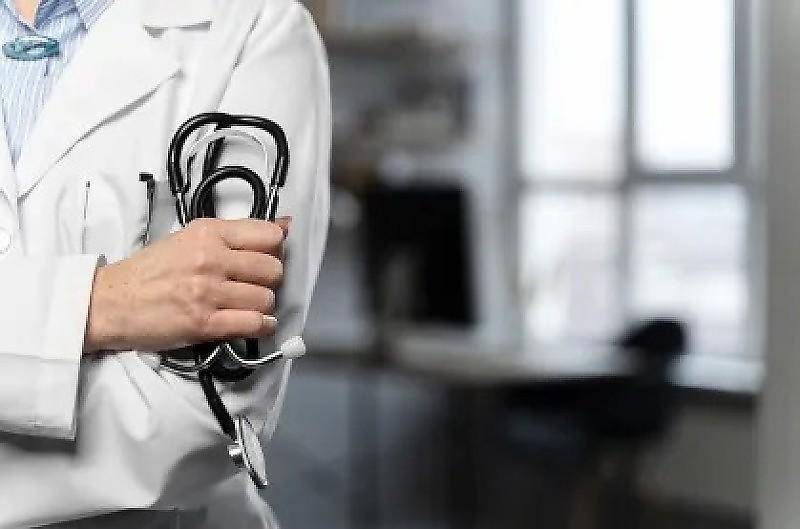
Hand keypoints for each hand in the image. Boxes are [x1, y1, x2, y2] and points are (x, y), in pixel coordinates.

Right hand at [83, 217, 288, 352]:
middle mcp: (211, 259)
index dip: (274, 250)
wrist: (109, 302)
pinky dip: (261, 327)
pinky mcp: (204, 323)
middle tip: (254, 285)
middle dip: (269, 280)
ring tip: (247, 306)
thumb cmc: (150, 270)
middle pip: (273, 269)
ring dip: (262, 306)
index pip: (269, 236)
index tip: (265, 258)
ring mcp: (208, 292)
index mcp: (208, 233)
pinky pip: (253, 324)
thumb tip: (286, 225)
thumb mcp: (189, 238)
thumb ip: (235, 233)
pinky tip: (254, 324)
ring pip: (266, 299)